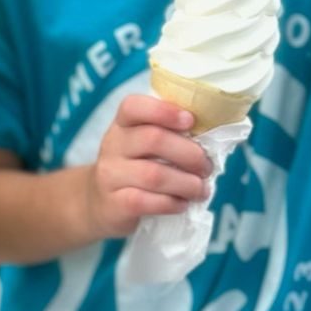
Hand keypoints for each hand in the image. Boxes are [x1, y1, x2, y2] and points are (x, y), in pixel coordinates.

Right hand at [83, 93, 213, 240]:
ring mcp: (110, 175)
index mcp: (123, 124)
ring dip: (186, 183)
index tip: (190, 121)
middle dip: (189, 153)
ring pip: (153, 175)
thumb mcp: (142, 145)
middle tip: (206, 167)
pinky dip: (171, 203)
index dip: (164, 110)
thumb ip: (168, 135)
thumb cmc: (133, 167)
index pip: (134, 106)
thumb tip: (213, 137)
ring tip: (201, 189)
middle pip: (153, 139)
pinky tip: (182, 204)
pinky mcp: (114, 203)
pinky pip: (146, 201)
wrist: (98, 203)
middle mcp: (112, 145)